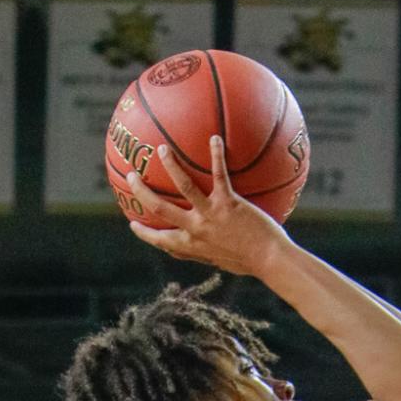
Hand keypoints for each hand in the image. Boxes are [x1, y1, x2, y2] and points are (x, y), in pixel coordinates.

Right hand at [125, 134, 288, 276]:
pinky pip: (220, 174)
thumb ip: (205, 252)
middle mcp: (196, 230)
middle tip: (131, 176)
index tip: (133, 223)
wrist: (269, 260)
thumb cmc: (248, 262)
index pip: (160, 240)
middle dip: (142, 191)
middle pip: (159, 208)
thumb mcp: (220, 261)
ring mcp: (211, 215)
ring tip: (163, 149)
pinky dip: (216, 155)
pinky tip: (214, 138)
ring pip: (184, 187)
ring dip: (171, 166)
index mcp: (191, 245)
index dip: (144, 233)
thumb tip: (198, 249)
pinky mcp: (229, 203)